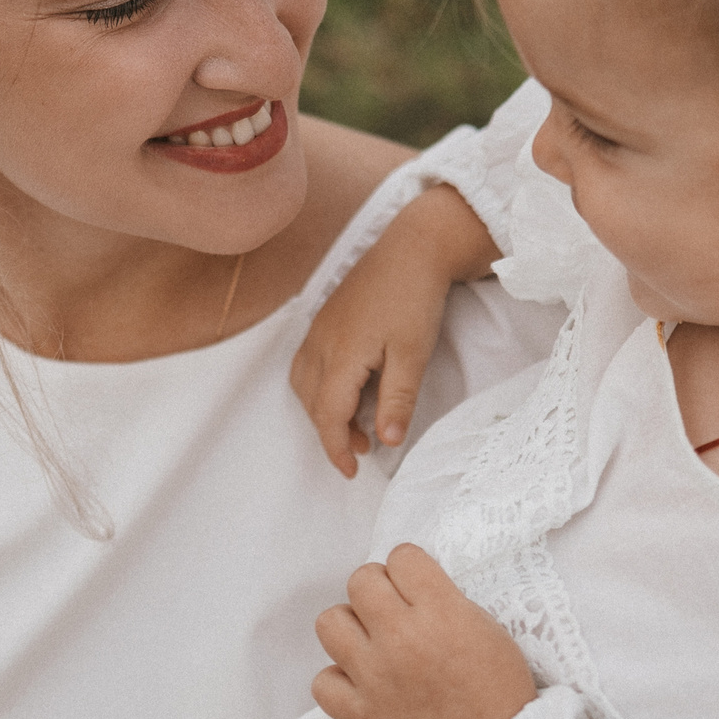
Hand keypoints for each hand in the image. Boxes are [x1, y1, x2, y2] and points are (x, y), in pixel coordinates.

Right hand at [290, 186, 500, 475]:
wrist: (413, 247)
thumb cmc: (415, 298)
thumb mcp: (413, 355)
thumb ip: (397, 400)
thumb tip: (388, 442)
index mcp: (341, 354)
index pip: (328, 415)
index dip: (336, 448)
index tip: (352, 471)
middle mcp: (320, 342)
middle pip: (310, 402)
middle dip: (331, 431)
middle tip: (363, 449)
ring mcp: (319, 328)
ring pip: (304, 383)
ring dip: (323, 409)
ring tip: (357, 423)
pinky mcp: (326, 318)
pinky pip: (308, 362)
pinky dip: (320, 386)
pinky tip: (347, 388)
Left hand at [311, 544, 536, 718]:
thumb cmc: (501, 693)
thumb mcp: (486, 629)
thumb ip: (444, 601)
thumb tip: (410, 589)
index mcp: (439, 611)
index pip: (401, 556)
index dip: (410, 570)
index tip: (418, 589)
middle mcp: (400, 637)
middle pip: (360, 580)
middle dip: (378, 591)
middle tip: (395, 615)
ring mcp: (374, 676)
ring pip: (329, 623)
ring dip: (350, 629)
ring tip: (372, 645)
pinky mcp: (360, 714)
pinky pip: (322, 682)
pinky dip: (338, 682)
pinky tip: (360, 685)